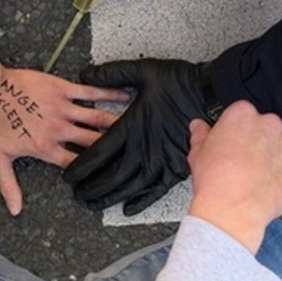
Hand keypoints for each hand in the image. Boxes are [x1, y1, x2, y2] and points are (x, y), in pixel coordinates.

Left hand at [0, 42, 126, 214]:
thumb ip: (9, 186)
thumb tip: (14, 210)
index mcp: (46, 149)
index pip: (76, 166)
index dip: (94, 174)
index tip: (111, 179)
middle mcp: (59, 130)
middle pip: (93, 144)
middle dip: (114, 151)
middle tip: (136, 155)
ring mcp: (62, 109)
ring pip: (97, 119)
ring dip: (118, 125)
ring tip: (138, 128)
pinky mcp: (62, 89)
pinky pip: (90, 92)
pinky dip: (109, 94)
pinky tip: (125, 97)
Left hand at [62, 58, 208, 213]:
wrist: (213, 94)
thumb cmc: (180, 82)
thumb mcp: (142, 71)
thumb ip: (111, 73)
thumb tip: (85, 72)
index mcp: (130, 127)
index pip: (97, 154)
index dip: (79, 168)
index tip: (67, 177)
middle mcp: (143, 149)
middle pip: (109, 177)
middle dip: (90, 188)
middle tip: (76, 195)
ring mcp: (160, 161)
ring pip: (129, 188)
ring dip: (109, 198)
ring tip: (93, 204)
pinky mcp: (177, 168)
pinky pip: (155, 191)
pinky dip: (140, 201)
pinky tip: (128, 209)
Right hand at [185, 103, 281, 253]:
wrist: (233, 210)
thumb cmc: (215, 183)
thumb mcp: (198, 154)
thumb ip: (201, 134)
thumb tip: (199, 126)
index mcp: (242, 115)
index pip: (244, 114)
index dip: (239, 131)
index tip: (236, 143)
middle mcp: (269, 124)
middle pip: (267, 128)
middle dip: (260, 142)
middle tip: (248, 163)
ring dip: (277, 157)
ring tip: (262, 178)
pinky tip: (275, 185)